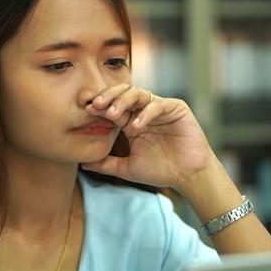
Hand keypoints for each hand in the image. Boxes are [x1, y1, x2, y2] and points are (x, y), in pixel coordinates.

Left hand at [82, 85, 214, 191]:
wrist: (187, 176)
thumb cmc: (161, 171)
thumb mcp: (127, 168)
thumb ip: (106, 164)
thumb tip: (82, 164)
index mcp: (131, 122)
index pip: (112, 108)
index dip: (99, 108)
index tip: (85, 112)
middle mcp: (144, 111)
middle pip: (122, 94)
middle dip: (107, 97)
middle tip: (95, 105)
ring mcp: (160, 108)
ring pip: (138, 94)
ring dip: (122, 101)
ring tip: (111, 113)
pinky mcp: (176, 108)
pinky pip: (158, 104)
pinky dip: (146, 113)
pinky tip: (136, 126)